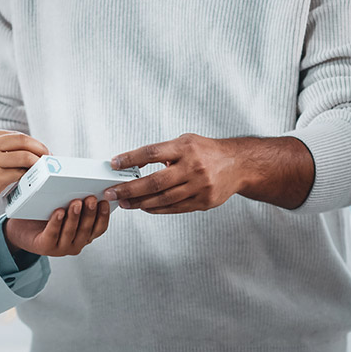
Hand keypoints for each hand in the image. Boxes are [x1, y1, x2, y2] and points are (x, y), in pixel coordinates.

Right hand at [0, 130, 48, 219]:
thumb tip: (23, 149)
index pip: (13, 134)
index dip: (30, 141)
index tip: (39, 149)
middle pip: (22, 140)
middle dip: (39, 148)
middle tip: (48, 157)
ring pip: (24, 156)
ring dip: (38, 163)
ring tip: (43, 169)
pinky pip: (20, 174)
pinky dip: (29, 176)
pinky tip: (31, 180)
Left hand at [4, 196, 109, 255]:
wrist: (22, 228)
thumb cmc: (45, 216)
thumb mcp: (64, 207)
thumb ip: (76, 199)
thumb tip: (83, 179)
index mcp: (84, 235)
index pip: (100, 228)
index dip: (104, 216)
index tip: (104, 201)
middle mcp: (75, 243)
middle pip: (86, 229)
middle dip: (90, 213)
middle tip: (91, 198)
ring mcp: (61, 248)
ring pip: (71, 232)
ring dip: (75, 217)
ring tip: (76, 202)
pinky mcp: (45, 247)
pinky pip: (53, 234)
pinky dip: (57, 222)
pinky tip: (58, 212)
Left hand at [106, 134, 244, 213]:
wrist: (238, 165)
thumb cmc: (208, 152)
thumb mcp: (186, 142)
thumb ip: (163, 152)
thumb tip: (135, 164)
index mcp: (186, 148)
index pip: (152, 153)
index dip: (131, 158)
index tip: (114, 163)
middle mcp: (193, 167)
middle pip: (155, 181)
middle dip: (129, 188)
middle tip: (112, 192)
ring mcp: (199, 186)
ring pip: (163, 199)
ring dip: (140, 202)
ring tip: (125, 202)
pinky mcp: (203, 202)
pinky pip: (175, 208)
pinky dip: (157, 209)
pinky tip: (145, 207)